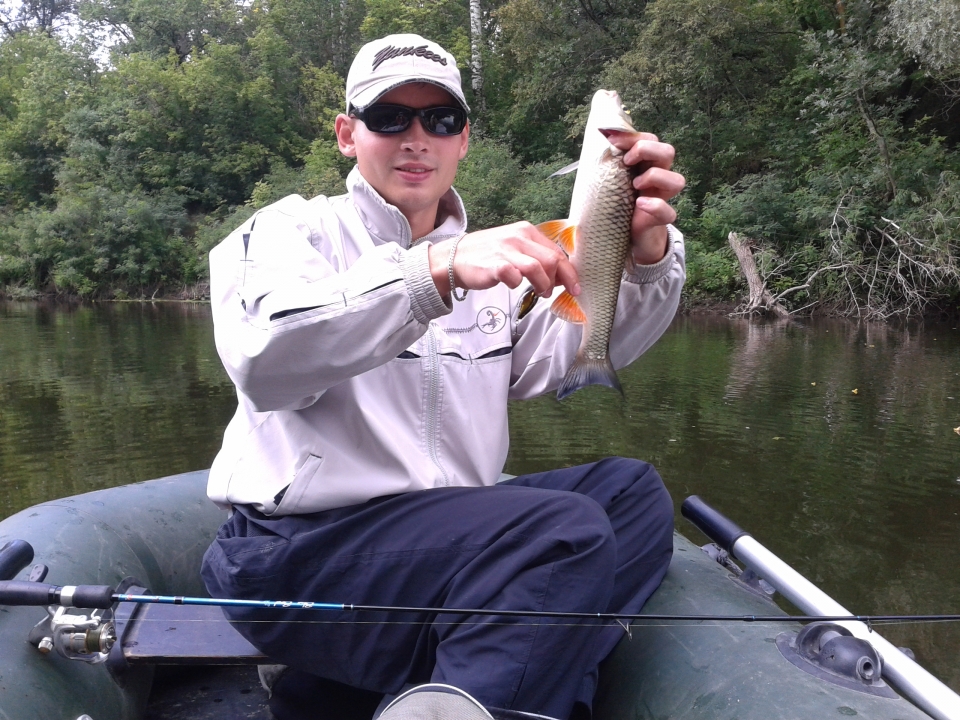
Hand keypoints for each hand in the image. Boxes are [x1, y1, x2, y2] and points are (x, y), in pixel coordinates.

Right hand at [428, 222, 579, 298]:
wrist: (454, 258)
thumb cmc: (487, 255)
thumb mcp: (514, 246)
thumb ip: (536, 255)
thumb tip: (560, 274)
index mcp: (526, 231)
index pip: (557, 251)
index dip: (569, 271)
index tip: (574, 286)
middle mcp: (518, 237)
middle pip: (552, 259)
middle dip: (561, 280)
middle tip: (557, 292)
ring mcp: (505, 250)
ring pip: (537, 268)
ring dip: (544, 285)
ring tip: (541, 293)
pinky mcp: (494, 265)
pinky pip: (514, 276)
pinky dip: (518, 284)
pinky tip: (515, 286)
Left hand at [605, 131, 685, 264]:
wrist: (626, 236)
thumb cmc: (616, 203)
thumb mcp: (610, 180)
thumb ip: (607, 163)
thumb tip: (595, 140)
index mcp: (645, 164)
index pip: (650, 140)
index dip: (633, 136)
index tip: (611, 140)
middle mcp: (657, 178)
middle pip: (668, 152)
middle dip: (646, 149)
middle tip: (626, 161)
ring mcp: (661, 198)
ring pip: (677, 180)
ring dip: (655, 176)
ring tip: (635, 185)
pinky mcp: (659, 219)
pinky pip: (668, 212)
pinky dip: (656, 206)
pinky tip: (640, 204)